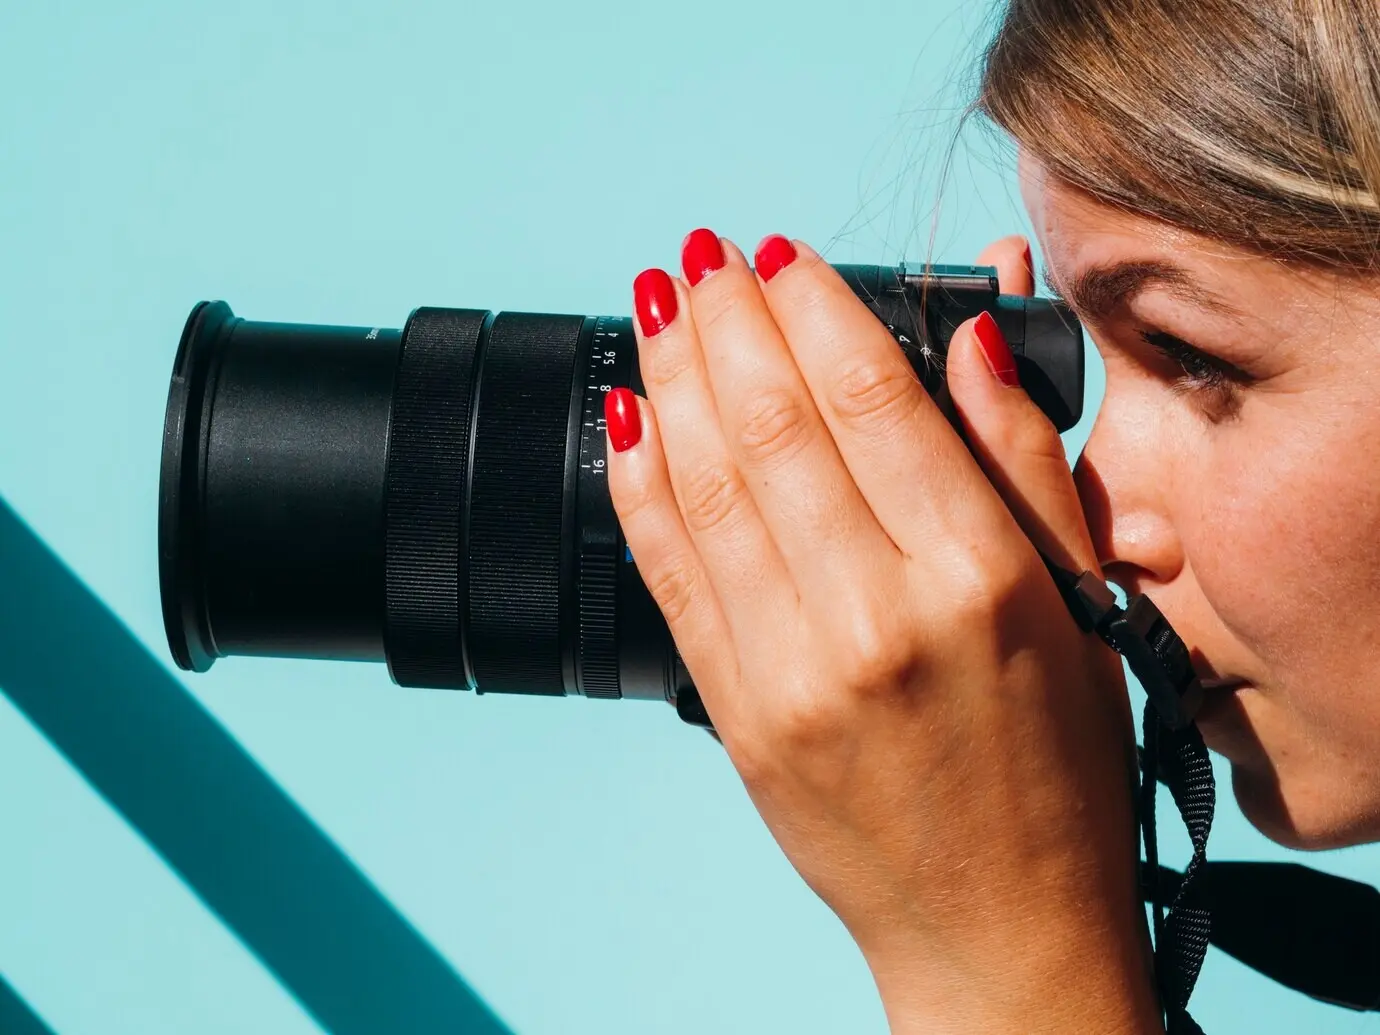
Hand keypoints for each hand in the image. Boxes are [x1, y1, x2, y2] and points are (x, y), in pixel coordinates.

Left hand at [605, 231, 1160, 1033]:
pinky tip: (628, 415)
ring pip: (706, 484)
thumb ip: (1022, 460)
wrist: (993, 922)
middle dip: (727, 319)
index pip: (875, 399)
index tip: (782, 254)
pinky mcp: (735, 715)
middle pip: (773, 424)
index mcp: (981, 578)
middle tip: (702, 256)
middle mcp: (879, 617)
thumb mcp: (1082, 607)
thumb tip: (965, 337)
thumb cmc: (1054, 769)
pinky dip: (640, 483)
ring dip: (671, 378)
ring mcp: (793, 670)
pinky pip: (669, 573)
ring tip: (657, 307)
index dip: (816, 307)